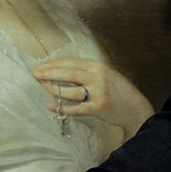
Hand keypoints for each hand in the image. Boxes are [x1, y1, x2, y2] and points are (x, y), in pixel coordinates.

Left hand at [32, 58, 153, 131]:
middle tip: (35, 74)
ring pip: (69, 90)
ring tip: (42, 87)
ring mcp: (97, 93)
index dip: (53, 64)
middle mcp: (97, 78)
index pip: (70, 62)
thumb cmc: (117, 90)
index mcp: (97, 67)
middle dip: (48, 73)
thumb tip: (59, 69)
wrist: (135, 107)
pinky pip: (75, 108)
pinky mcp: (97, 108)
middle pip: (68, 73)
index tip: (40, 66)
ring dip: (53, 89)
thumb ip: (86, 71)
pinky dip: (61, 107)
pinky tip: (50, 106)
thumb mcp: (104, 74)